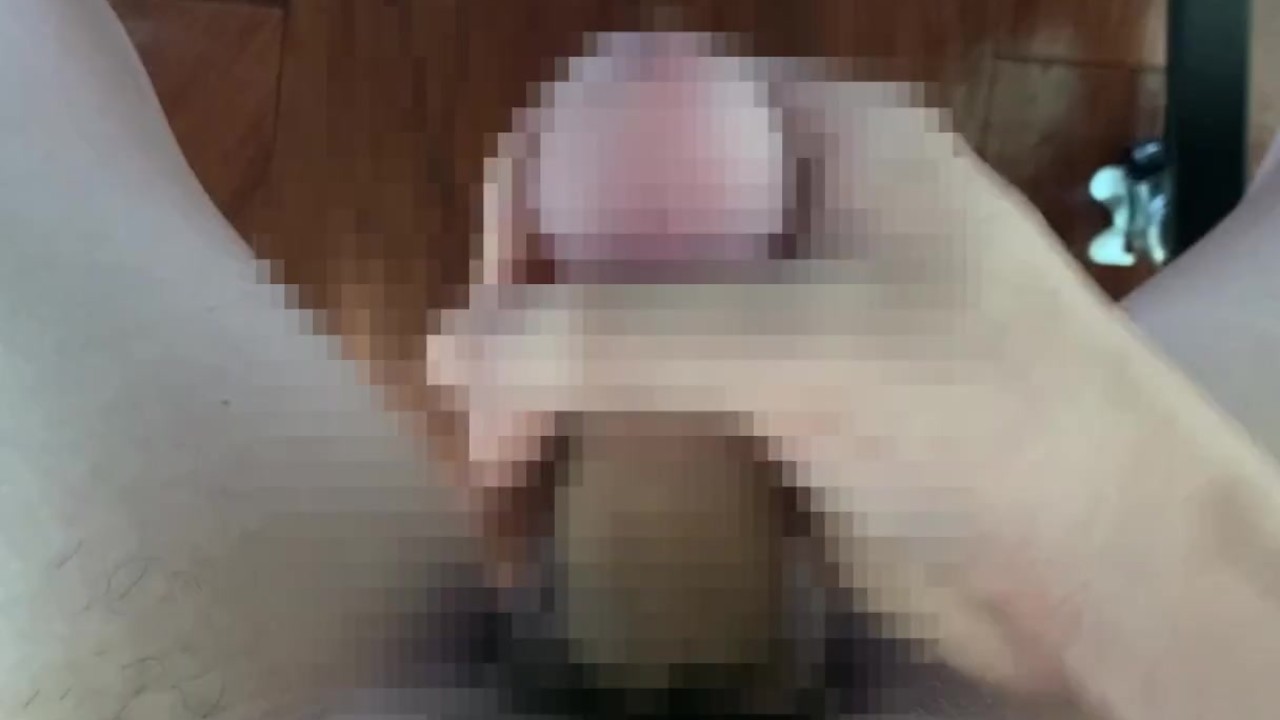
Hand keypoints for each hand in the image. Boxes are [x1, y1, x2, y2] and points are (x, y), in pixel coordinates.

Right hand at [428, 51, 1112, 695]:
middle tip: (493, 417)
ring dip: (550, 381)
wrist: (1115, 569)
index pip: (638, 111)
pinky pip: (656, 398)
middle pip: (616, 222)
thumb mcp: (818, 344)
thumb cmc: (1003, 417)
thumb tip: (458, 344)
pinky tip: (554, 488)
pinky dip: (595, 435)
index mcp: (819, 140)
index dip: (547, 177)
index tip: (501, 282)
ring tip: (505, 471)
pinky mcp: (774, 410)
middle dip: (532, 305)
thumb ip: (635, 335)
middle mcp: (792, 215)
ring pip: (626, 318)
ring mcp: (781, 318)